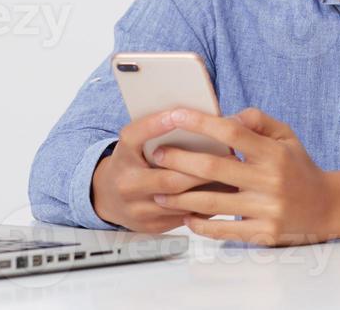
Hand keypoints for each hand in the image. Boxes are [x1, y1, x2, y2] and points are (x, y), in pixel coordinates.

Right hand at [90, 109, 222, 233]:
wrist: (107, 197)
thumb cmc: (131, 162)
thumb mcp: (135, 143)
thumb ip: (156, 131)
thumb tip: (197, 118)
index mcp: (123, 155)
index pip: (136, 136)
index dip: (157, 124)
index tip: (178, 113)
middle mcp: (127, 183)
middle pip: (168, 177)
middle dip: (202, 168)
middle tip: (230, 157)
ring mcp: (138, 209)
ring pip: (180, 201)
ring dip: (209, 189)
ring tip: (233, 177)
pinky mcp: (152, 225)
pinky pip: (184, 216)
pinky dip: (205, 205)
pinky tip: (223, 195)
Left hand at [151, 107, 339, 245]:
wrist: (328, 207)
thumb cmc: (300, 168)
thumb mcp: (287, 136)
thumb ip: (257, 121)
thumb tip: (225, 116)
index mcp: (274, 153)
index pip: (232, 131)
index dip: (201, 123)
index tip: (175, 116)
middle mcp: (270, 180)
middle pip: (214, 167)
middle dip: (179, 160)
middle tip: (157, 154)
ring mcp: (266, 209)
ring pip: (211, 201)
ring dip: (180, 196)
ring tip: (159, 190)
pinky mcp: (262, 233)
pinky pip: (222, 229)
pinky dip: (199, 223)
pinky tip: (184, 215)